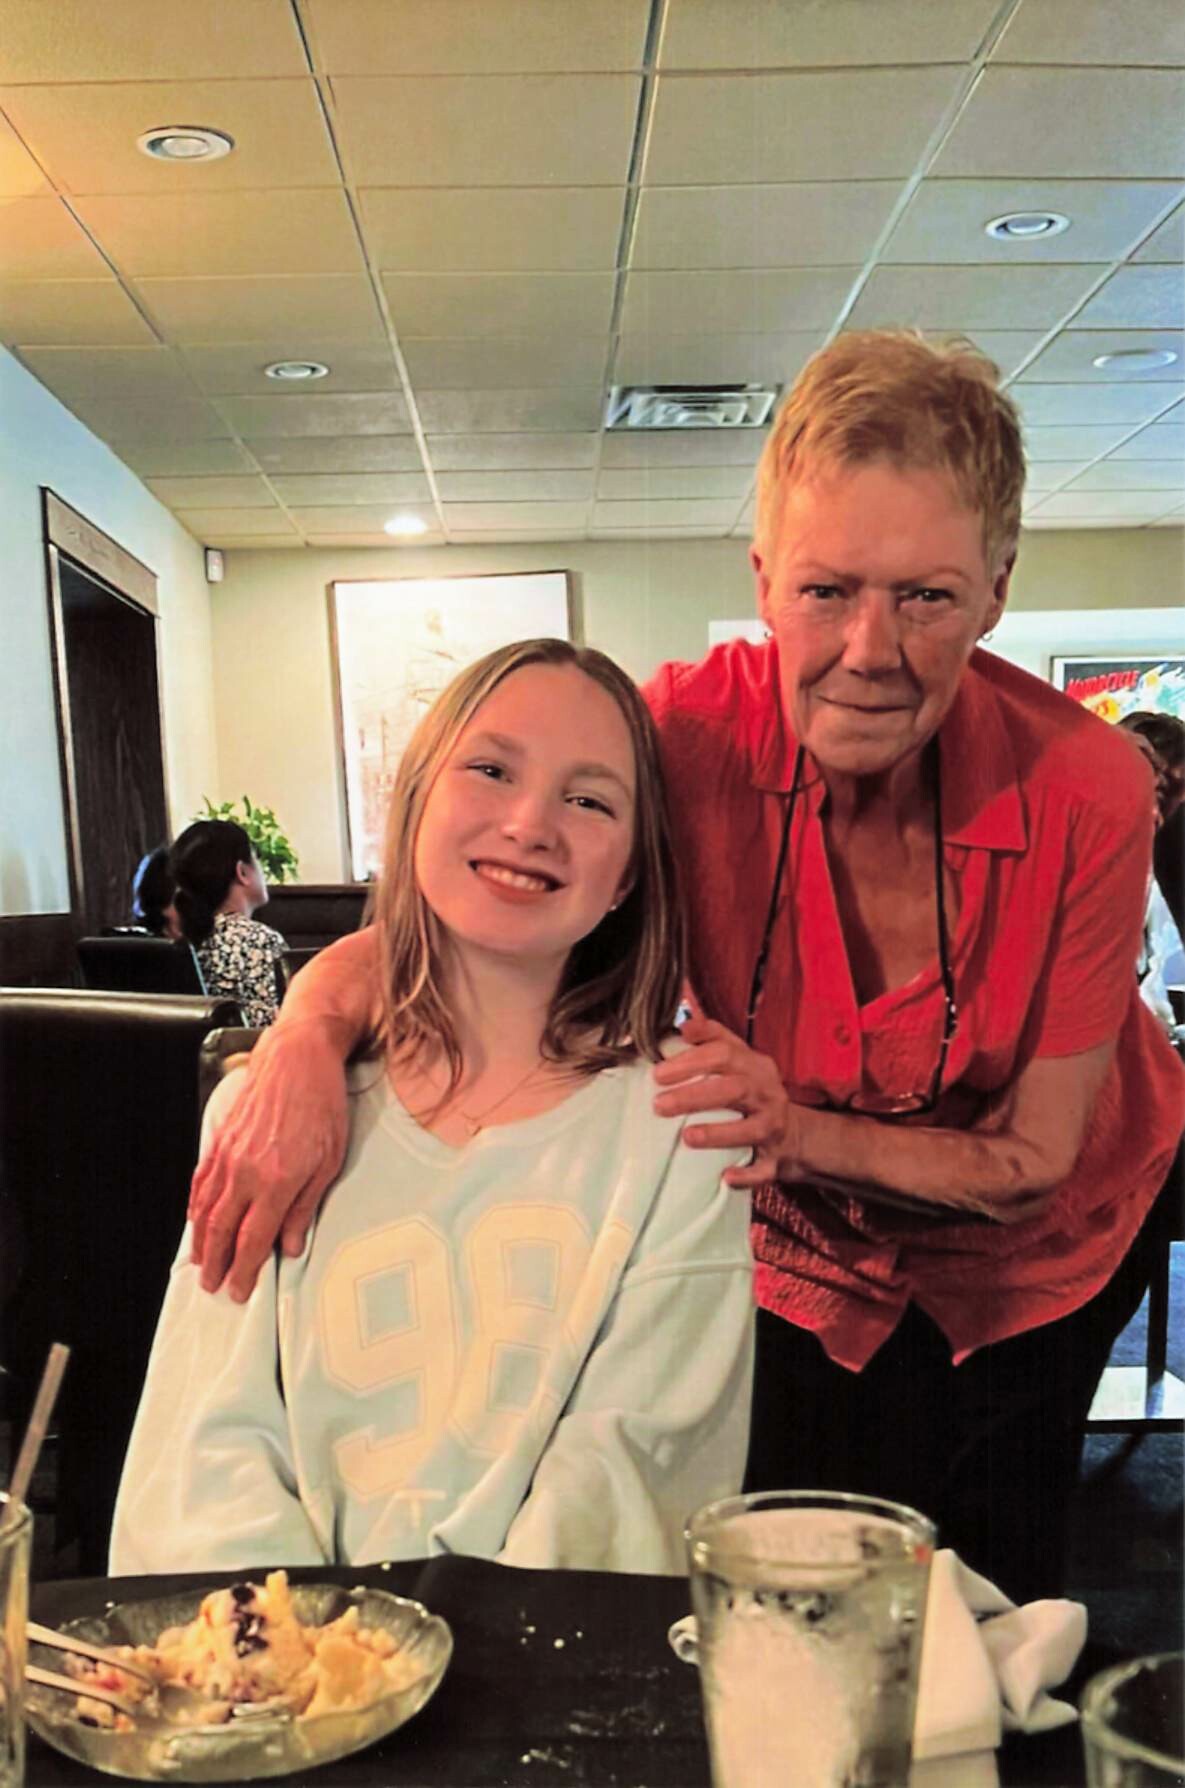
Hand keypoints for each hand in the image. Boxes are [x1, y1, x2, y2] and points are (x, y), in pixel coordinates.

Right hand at [188, 1019, 351, 1299]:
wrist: (299, 1054)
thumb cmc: (322, 1102)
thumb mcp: (329, 1159)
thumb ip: (307, 1207)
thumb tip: (292, 1246)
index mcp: (276, 1181)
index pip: (252, 1240)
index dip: (244, 1271)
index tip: (240, 1291)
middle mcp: (245, 1172)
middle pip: (222, 1231)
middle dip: (215, 1264)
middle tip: (213, 1287)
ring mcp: (228, 1155)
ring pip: (205, 1209)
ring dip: (200, 1240)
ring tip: (200, 1263)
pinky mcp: (220, 1138)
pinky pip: (201, 1181)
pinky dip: (195, 1206)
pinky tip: (196, 1218)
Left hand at [653, 1015, 797, 1187]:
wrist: (794, 1132)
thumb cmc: (752, 1089)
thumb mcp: (739, 1059)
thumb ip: (713, 1038)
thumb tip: (684, 1026)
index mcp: (755, 1066)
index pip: (725, 1054)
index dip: (692, 1061)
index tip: (659, 1073)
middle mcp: (767, 1093)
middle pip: (735, 1090)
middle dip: (695, 1096)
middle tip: (659, 1105)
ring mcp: (774, 1126)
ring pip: (752, 1129)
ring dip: (719, 1134)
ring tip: (687, 1137)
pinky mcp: (776, 1159)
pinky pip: (765, 1169)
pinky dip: (747, 1174)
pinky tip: (726, 1176)